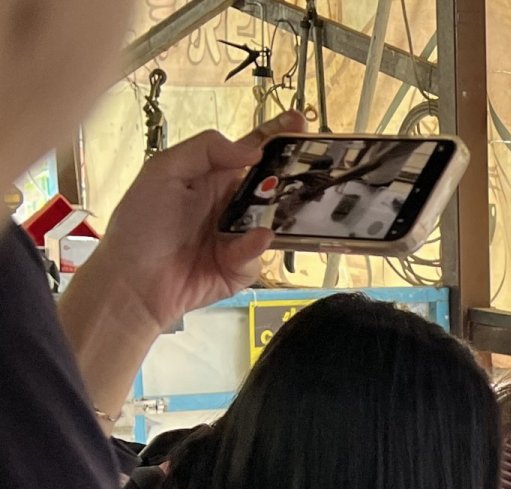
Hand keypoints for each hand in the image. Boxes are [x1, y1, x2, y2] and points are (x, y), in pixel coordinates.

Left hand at [77, 112, 307, 334]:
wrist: (134, 282)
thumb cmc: (140, 225)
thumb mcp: (162, 171)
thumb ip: (205, 150)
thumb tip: (252, 150)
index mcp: (213, 176)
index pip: (250, 150)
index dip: (276, 135)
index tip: (301, 122)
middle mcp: (231, 203)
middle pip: (272, 183)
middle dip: (294, 174)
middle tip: (314, 166)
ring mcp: (240, 235)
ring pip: (275, 219)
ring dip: (281, 210)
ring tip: (288, 204)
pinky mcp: (243, 266)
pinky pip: (259, 251)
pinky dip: (253, 245)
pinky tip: (249, 241)